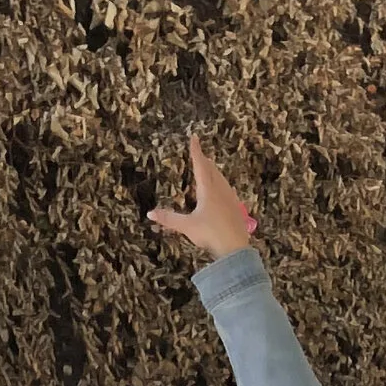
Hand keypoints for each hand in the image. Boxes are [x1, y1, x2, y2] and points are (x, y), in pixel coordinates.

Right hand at [146, 130, 257, 262]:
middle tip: (200, 153)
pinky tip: (223, 190)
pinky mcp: (236, 208)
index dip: (196, 151)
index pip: (200, 165)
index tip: (194, 137)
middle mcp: (220, 190)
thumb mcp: (187, 226)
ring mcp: (230, 198)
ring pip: (221, 179)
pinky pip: (227, 190)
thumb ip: (169, 219)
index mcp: (207, 190)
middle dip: (204, 160)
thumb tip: (149, 213)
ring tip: (210, 168)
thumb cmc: (210, 234)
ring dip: (214, 171)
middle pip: (212, 170)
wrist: (235, 248)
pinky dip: (221, 184)